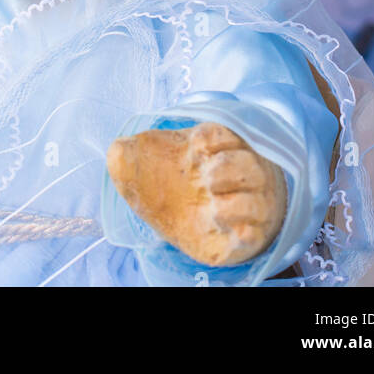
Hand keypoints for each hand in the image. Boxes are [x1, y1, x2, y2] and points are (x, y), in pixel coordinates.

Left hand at [106, 120, 285, 266]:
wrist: (202, 222)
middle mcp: (239, 176)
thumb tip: (117, 149)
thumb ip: (133, 156)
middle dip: (227, 168)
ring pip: (256, 200)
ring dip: (236, 204)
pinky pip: (255, 235)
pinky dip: (247, 235)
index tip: (195, 149)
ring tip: (214, 209)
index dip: (210, 140)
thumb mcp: (152, 169)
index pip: (222, 136)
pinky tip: (238, 234)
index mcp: (215, 150)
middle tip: (206, 179)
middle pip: (247, 165)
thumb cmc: (180, 186)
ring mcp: (247, 207)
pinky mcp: (246, 237)